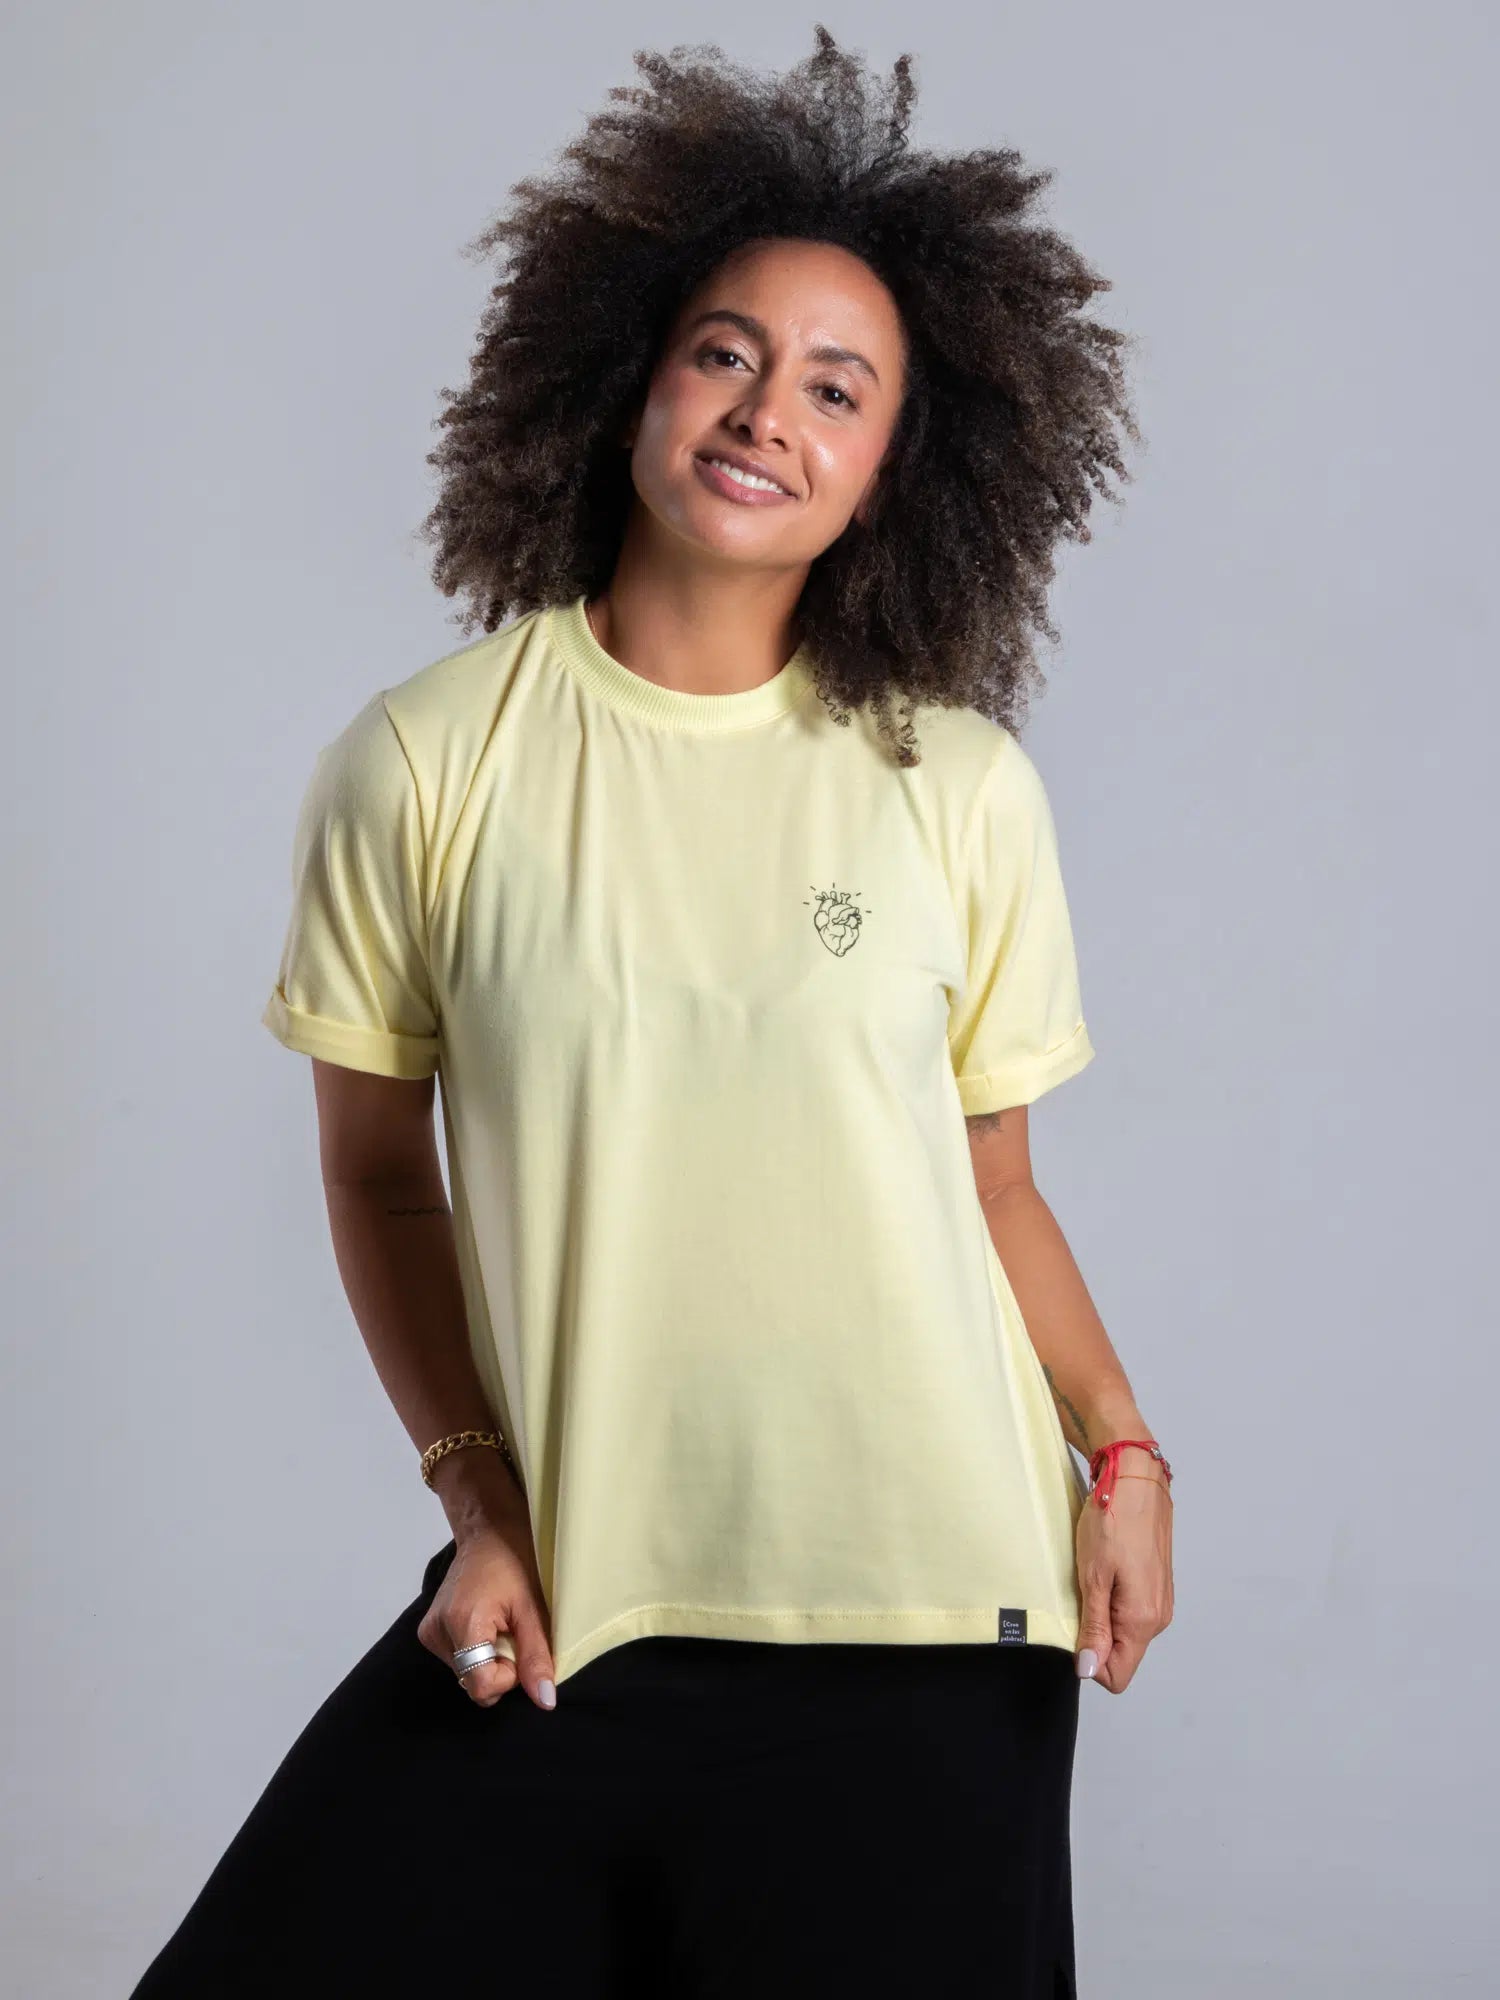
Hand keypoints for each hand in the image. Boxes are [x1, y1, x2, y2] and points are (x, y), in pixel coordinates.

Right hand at [416, 1508, 557, 1710]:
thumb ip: (537, 1657)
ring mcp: (429, 1632)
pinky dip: (476, 1652)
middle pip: (473, 1682)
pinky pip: (458, 1661)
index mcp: (462, 1623)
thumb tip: (545, 1701)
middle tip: (512, 1631)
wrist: (488, 1533)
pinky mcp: (428, 1631)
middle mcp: (437, 1631)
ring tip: (499, 1624)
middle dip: (499, 1667)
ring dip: (488, 1659)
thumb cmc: (514, 1562)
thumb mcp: (533, 1609)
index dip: (507, 1677)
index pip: (480, 1685)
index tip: (519, 1648)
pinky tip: (485, 1625)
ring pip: (466, 1674)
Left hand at [1073, 1452, 1173, 1693]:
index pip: (1117, 1675)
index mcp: (1144, 1620)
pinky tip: (1106, 1570)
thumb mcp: (1094, 1577)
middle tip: (1083, 1593)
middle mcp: (1159, 1617)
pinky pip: (1132, 1611)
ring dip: (1103, 1613)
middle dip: (1095, 1636)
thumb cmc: (1113, 1521)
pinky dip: (1113, 1598)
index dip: (1091, 1661)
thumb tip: (1089, 1669)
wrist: (1135, 1478)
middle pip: (1121, 1654)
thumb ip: (1094, 1628)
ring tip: (1094, 1576)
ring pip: (1125, 1631)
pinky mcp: (1156, 1585)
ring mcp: (1160, 1601)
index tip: (1077, 1627)